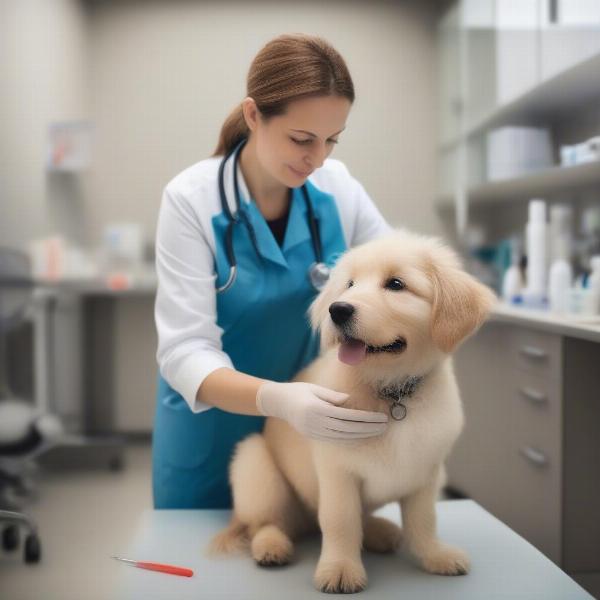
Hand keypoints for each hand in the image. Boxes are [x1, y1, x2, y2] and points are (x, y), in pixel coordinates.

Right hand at [256, 381, 387, 441]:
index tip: (381, 417)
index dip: (366, 418)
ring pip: (343, 437)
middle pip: (348, 429)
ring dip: (361, 435)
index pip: (348, 416)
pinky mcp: (313, 436)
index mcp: (317, 409)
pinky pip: (335, 440)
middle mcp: (315, 423)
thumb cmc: (297, 390)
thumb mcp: (315, 389)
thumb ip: (332, 396)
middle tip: (385, 426)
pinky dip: (349, 439)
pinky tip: (360, 436)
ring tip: (377, 431)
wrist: (276, 402)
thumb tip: (350, 401)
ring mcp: (314, 432)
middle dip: (368, 428)